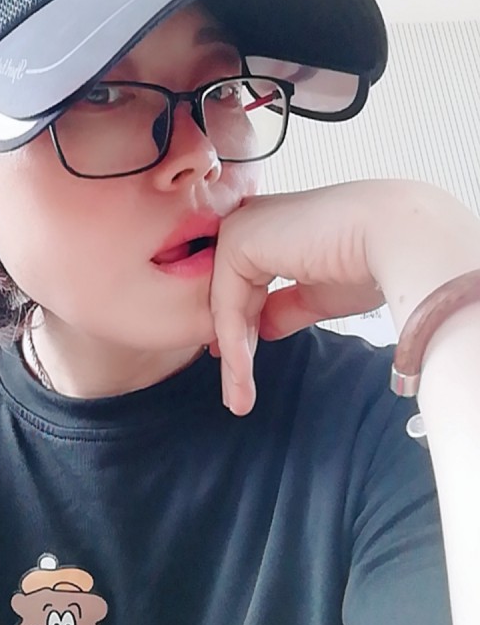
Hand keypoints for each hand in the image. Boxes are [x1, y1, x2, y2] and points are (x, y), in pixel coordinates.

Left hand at [209, 180, 396, 414]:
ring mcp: (240, 228)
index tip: (240, 372)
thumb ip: (284, 308)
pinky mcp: (236, 240)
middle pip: (231, 299)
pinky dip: (235, 346)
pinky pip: (227, 305)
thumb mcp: (318, 295)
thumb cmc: (372, 260)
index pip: (245, 289)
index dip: (242, 333)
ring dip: (234, 360)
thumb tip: (261, 328)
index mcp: (272, 230)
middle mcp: (252, 223)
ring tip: (239, 401)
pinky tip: (242, 377)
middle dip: (234, 351)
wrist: (398, 240)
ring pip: (226, 307)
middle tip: (236, 397)